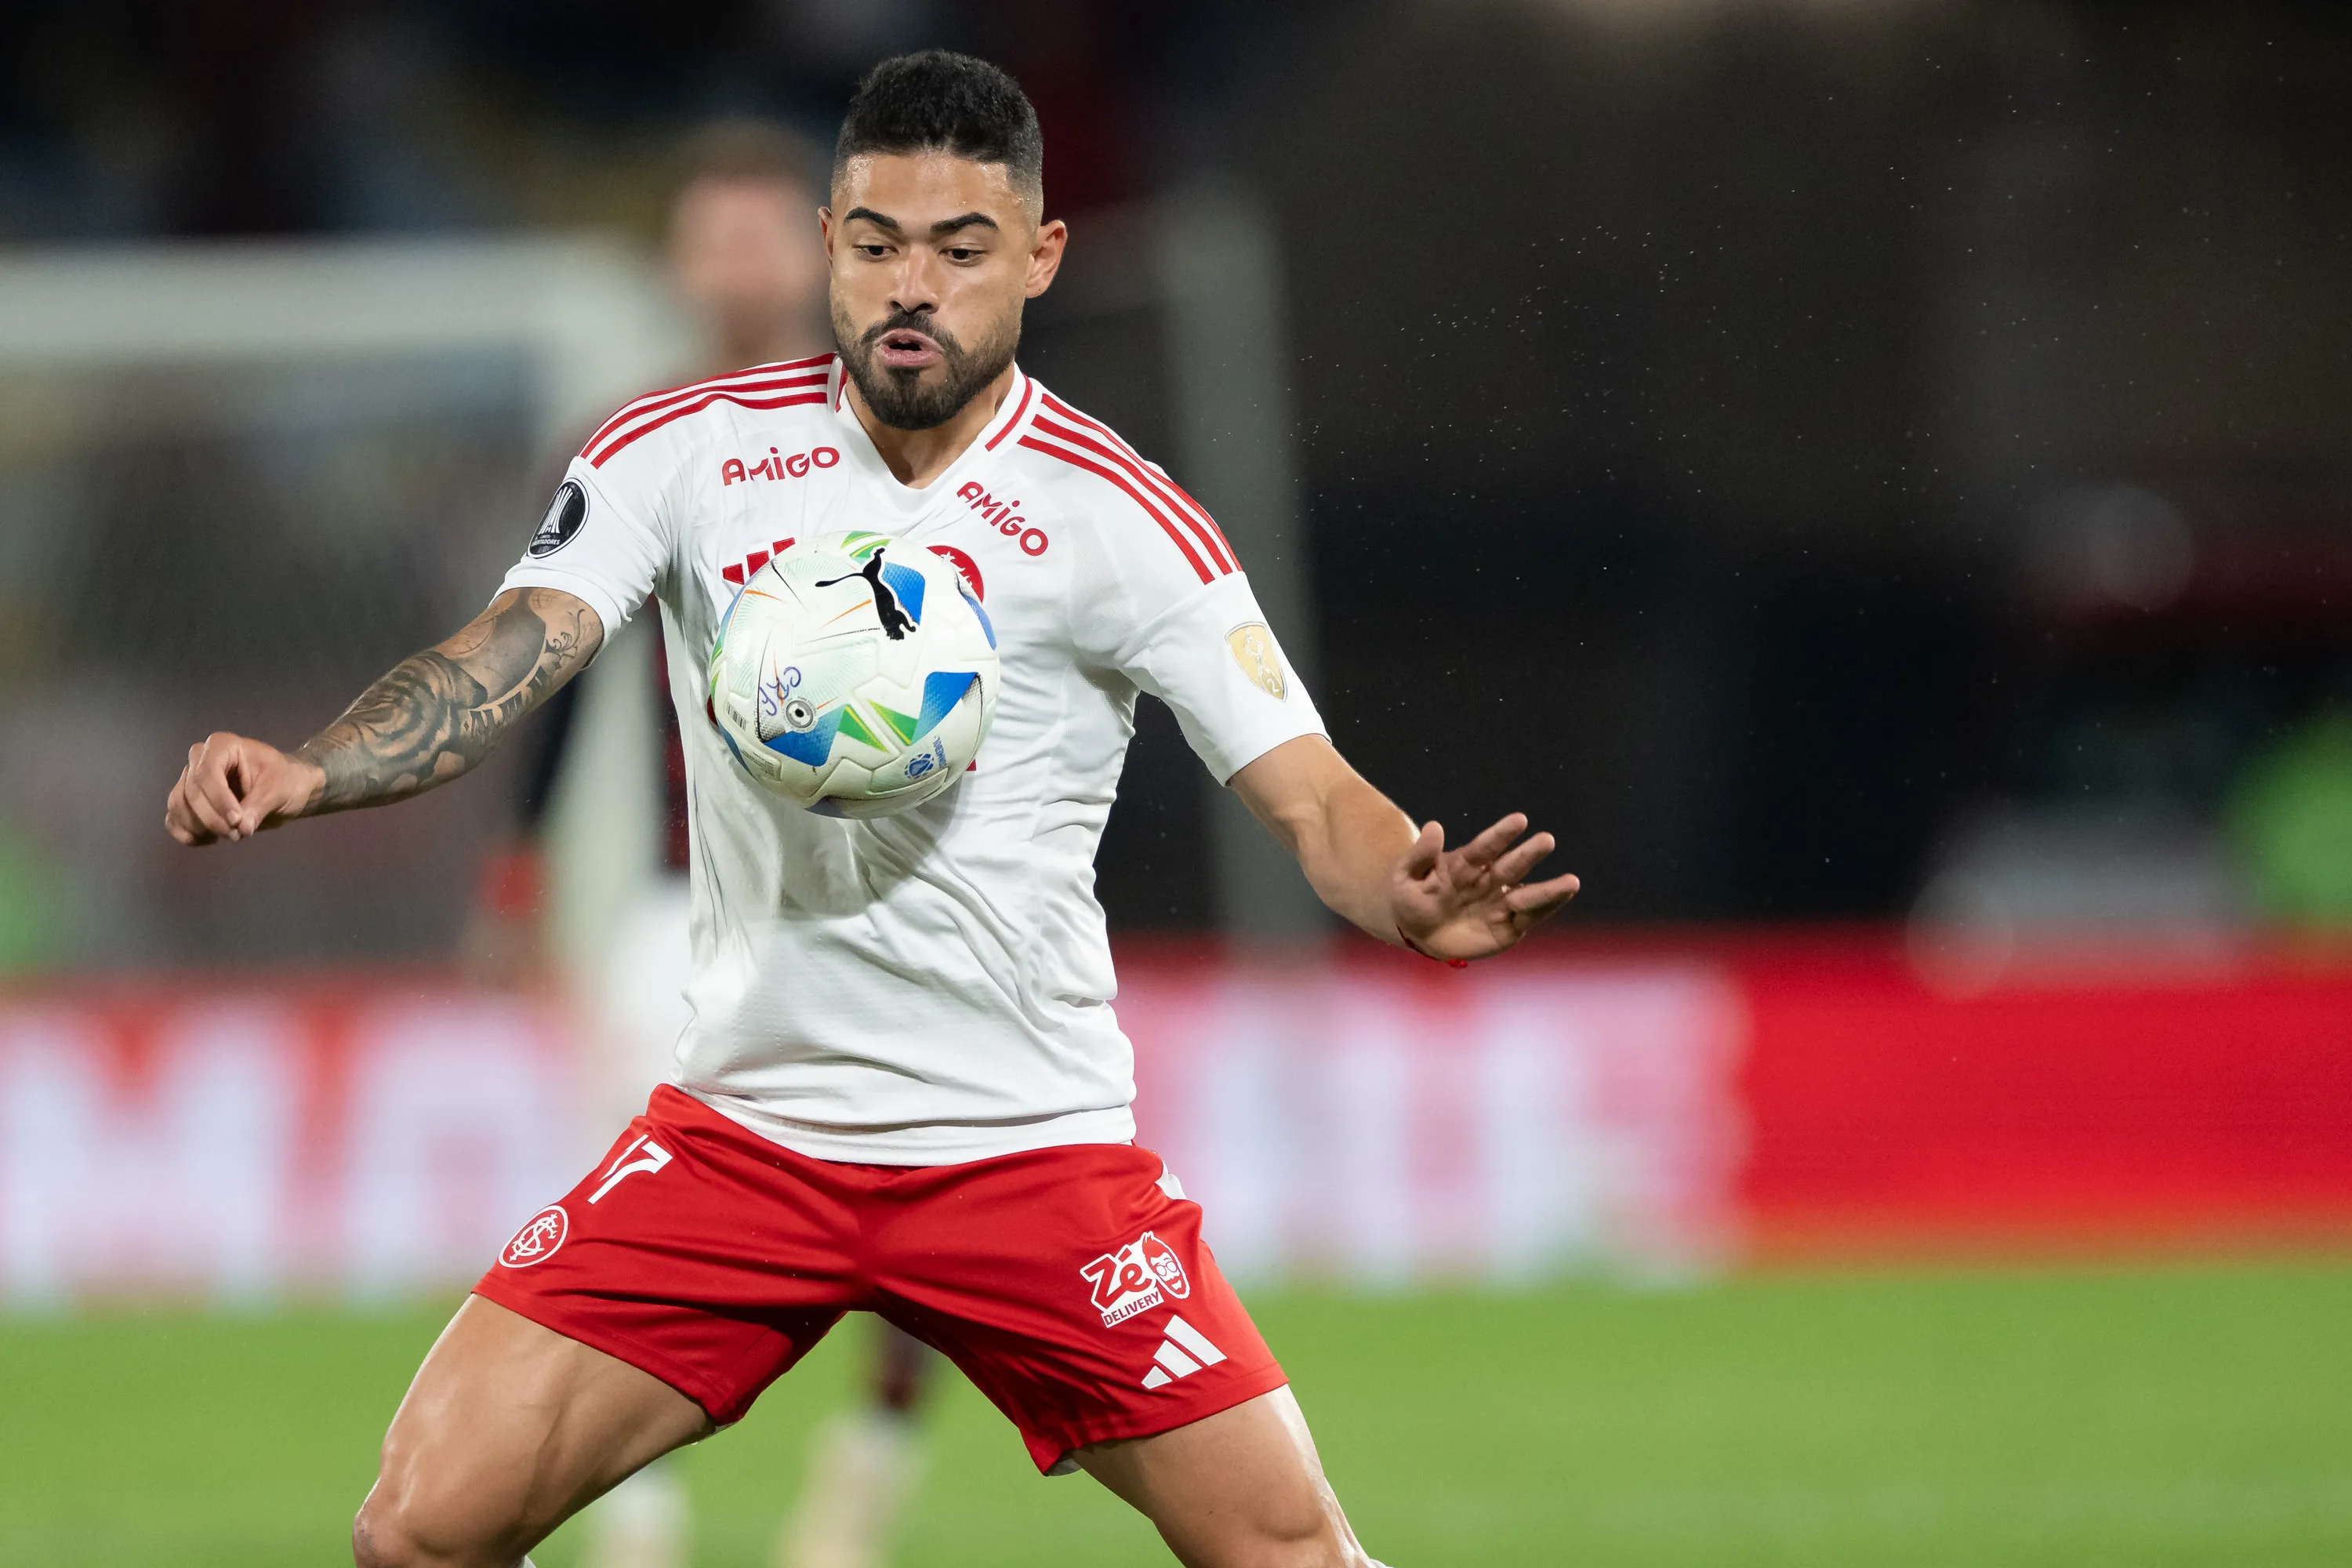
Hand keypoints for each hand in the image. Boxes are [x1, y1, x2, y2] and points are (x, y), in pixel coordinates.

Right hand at [165, 732, 323, 845]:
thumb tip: (241, 828)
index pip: (206, 773)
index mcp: (222, 746)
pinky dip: (187, 834)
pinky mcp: (188, 802)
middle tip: (239, 834)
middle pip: (191, 792)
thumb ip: (259, 806)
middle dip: (213, 819)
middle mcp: (199, 759)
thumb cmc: (284, 780)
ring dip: (200, 828)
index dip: (218, 800)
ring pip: (178, 806)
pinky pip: (174, 819)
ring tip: (232, 836)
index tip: (237, 821)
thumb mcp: (279, 789)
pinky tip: (211, 840)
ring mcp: (189, 780)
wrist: (286, 788)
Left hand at [1391, 814, 1579, 961]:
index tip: (1519, 820)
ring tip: (1572, 882)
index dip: (1502, 834)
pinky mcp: (1508, 927)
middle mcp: (1489, 880)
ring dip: (1548, 888)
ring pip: (1528, 893)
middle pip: (1511, 865)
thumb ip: (1421, 855)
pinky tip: (1564, 896)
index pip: (1487, 846)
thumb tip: (1433, 826)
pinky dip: (1546, 907)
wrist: (1415, 931)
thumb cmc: (1410, 898)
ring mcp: (1500, 903)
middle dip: (1529, 854)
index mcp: (1466, 864)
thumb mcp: (1406, 876)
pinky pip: (1529, 917)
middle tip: (1547, 840)